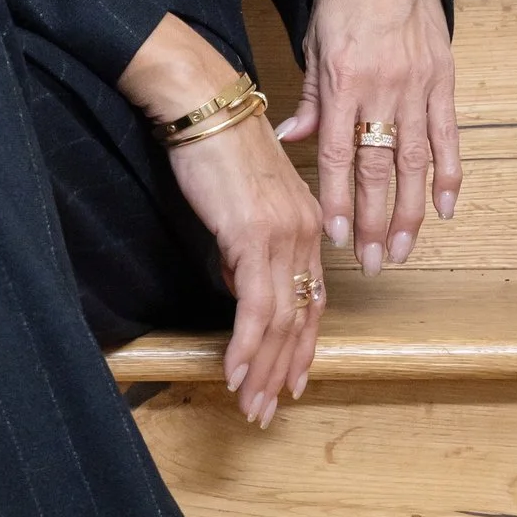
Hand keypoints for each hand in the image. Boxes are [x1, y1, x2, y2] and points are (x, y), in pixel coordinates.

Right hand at [119, 19, 328, 427]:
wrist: (204, 107)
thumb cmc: (217, 148)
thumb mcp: (244, 202)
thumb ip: (248, 244)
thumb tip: (238, 281)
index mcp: (306, 226)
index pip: (311, 301)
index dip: (302, 346)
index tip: (292, 380)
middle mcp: (304, 234)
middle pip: (301, 319)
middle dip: (284, 370)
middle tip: (269, 409)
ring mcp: (282, 237)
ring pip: (280, 321)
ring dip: (263, 370)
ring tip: (252, 404)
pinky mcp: (252, 237)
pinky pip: (254, 306)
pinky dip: (245, 346)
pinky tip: (235, 372)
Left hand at [276, 0, 461, 274]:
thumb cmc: (343, 1)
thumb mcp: (314, 45)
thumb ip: (309, 99)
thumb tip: (289, 140)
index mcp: (343, 80)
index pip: (336, 153)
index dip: (337, 199)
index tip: (337, 238)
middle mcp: (382, 87)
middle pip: (378, 168)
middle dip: (376, 221)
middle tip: (374, 263)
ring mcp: (417, 85)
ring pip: (415, 161)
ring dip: (412, 210)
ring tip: (405, 250)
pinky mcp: (444, 79)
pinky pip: (448, 135)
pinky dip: (450, 174)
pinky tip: (446, 209)